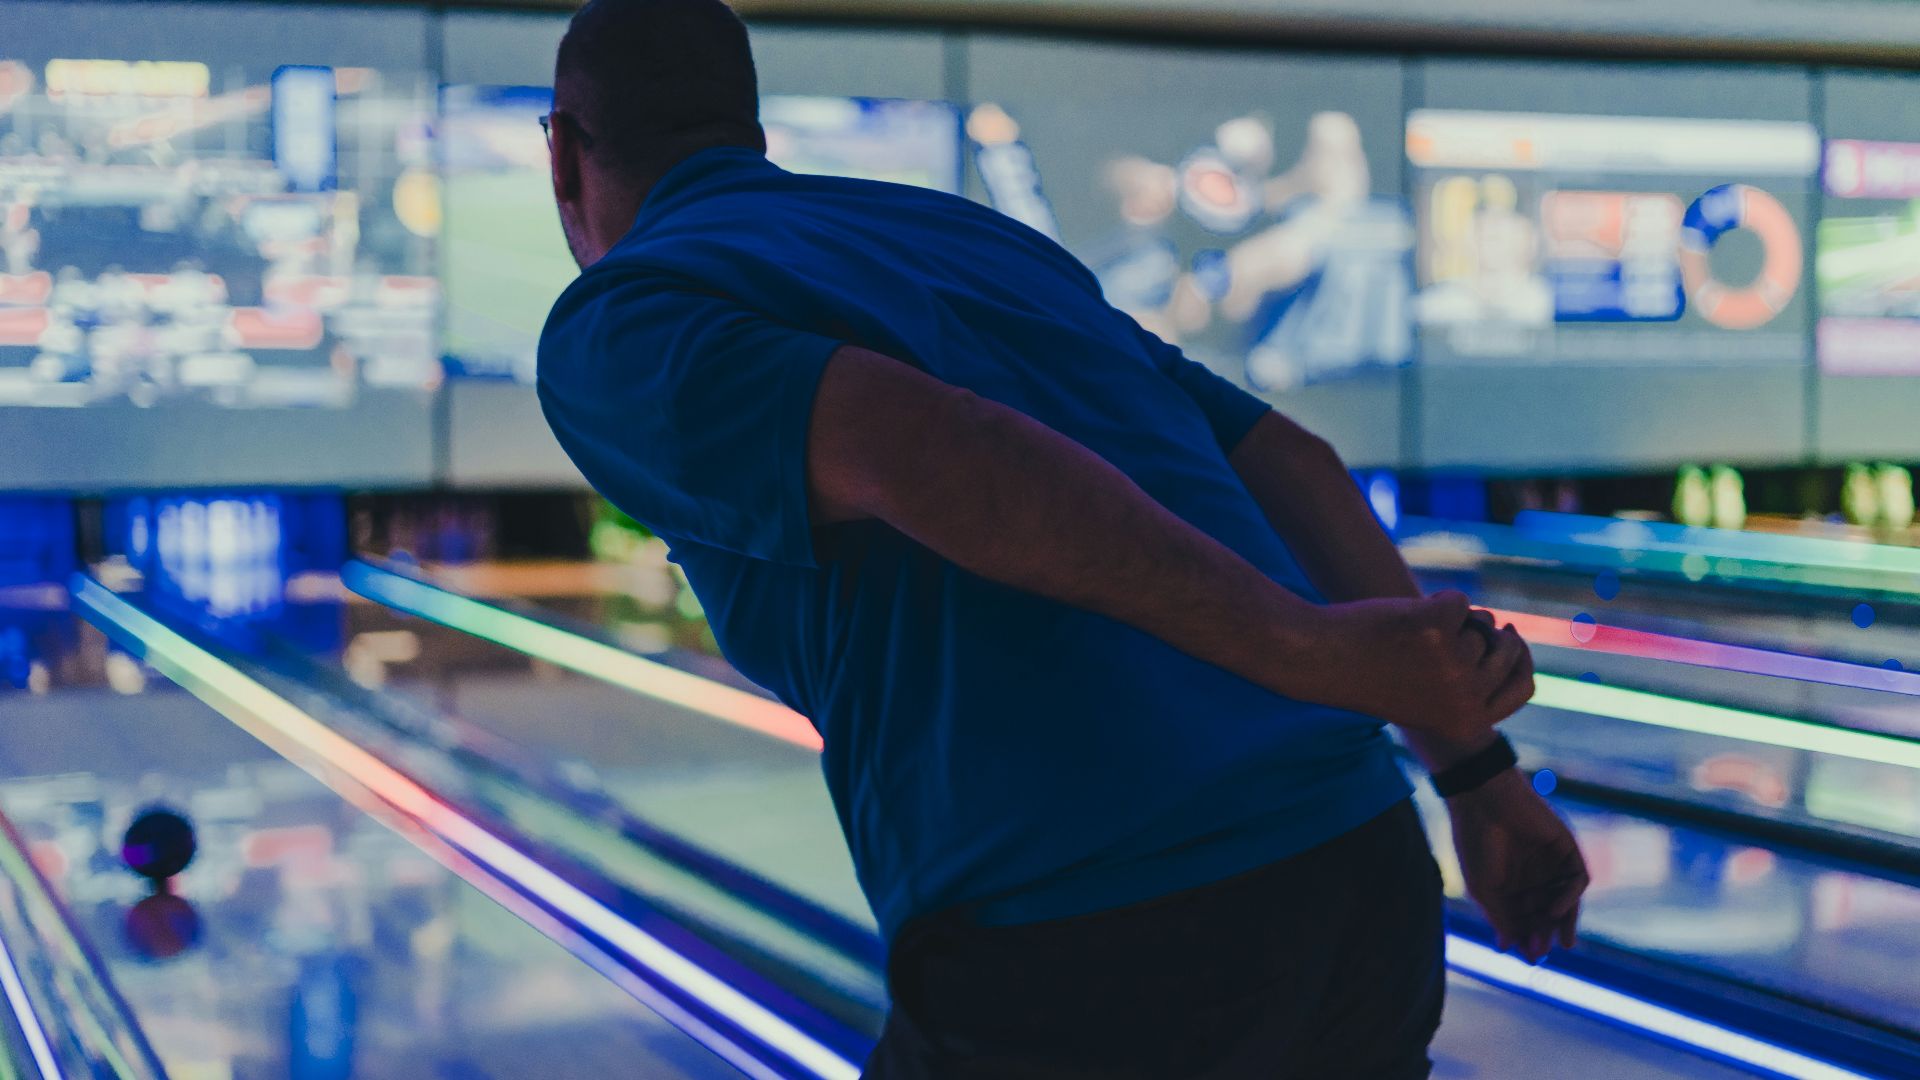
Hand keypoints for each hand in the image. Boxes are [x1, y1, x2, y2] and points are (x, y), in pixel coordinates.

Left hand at [1314, 591, 1534, 742]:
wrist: (1322, 658)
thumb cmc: (1372, 674)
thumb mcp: (1427, 693)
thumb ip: (1469, 680)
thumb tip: (1510, 637)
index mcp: (1467, 724)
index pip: (1522, 688)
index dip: (1520, 659)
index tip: (1510, 636)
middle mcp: (1466, 699)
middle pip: (1506, 651)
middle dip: (1485, 631)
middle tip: (1443, 631)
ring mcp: (1453, 665)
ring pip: (1480, 623)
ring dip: (1451, 618)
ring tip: (1409, 632)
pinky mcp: (1436, 628)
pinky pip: (1458, 600)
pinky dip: (1433, 601)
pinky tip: (1401, 618)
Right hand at [1448, 769, 1588, 962]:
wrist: (1484, 799)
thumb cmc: (1476, 842)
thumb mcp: (1483, 887)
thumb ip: (1500, 917)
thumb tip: (1506, 948)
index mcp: (1509, 885)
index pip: (1524, 919)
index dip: (1527, 939)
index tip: (1528, 958)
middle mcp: (1532, 876)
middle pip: (1546, 913)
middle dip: (1545, 934)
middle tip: (1543, 952)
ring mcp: (1551, 863)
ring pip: (1565, 900)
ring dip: (1564, 921)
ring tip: (1562, 942)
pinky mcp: (1566, 849)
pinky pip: (1576, 880)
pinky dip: (1569, 898)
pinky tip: (1556, 910)